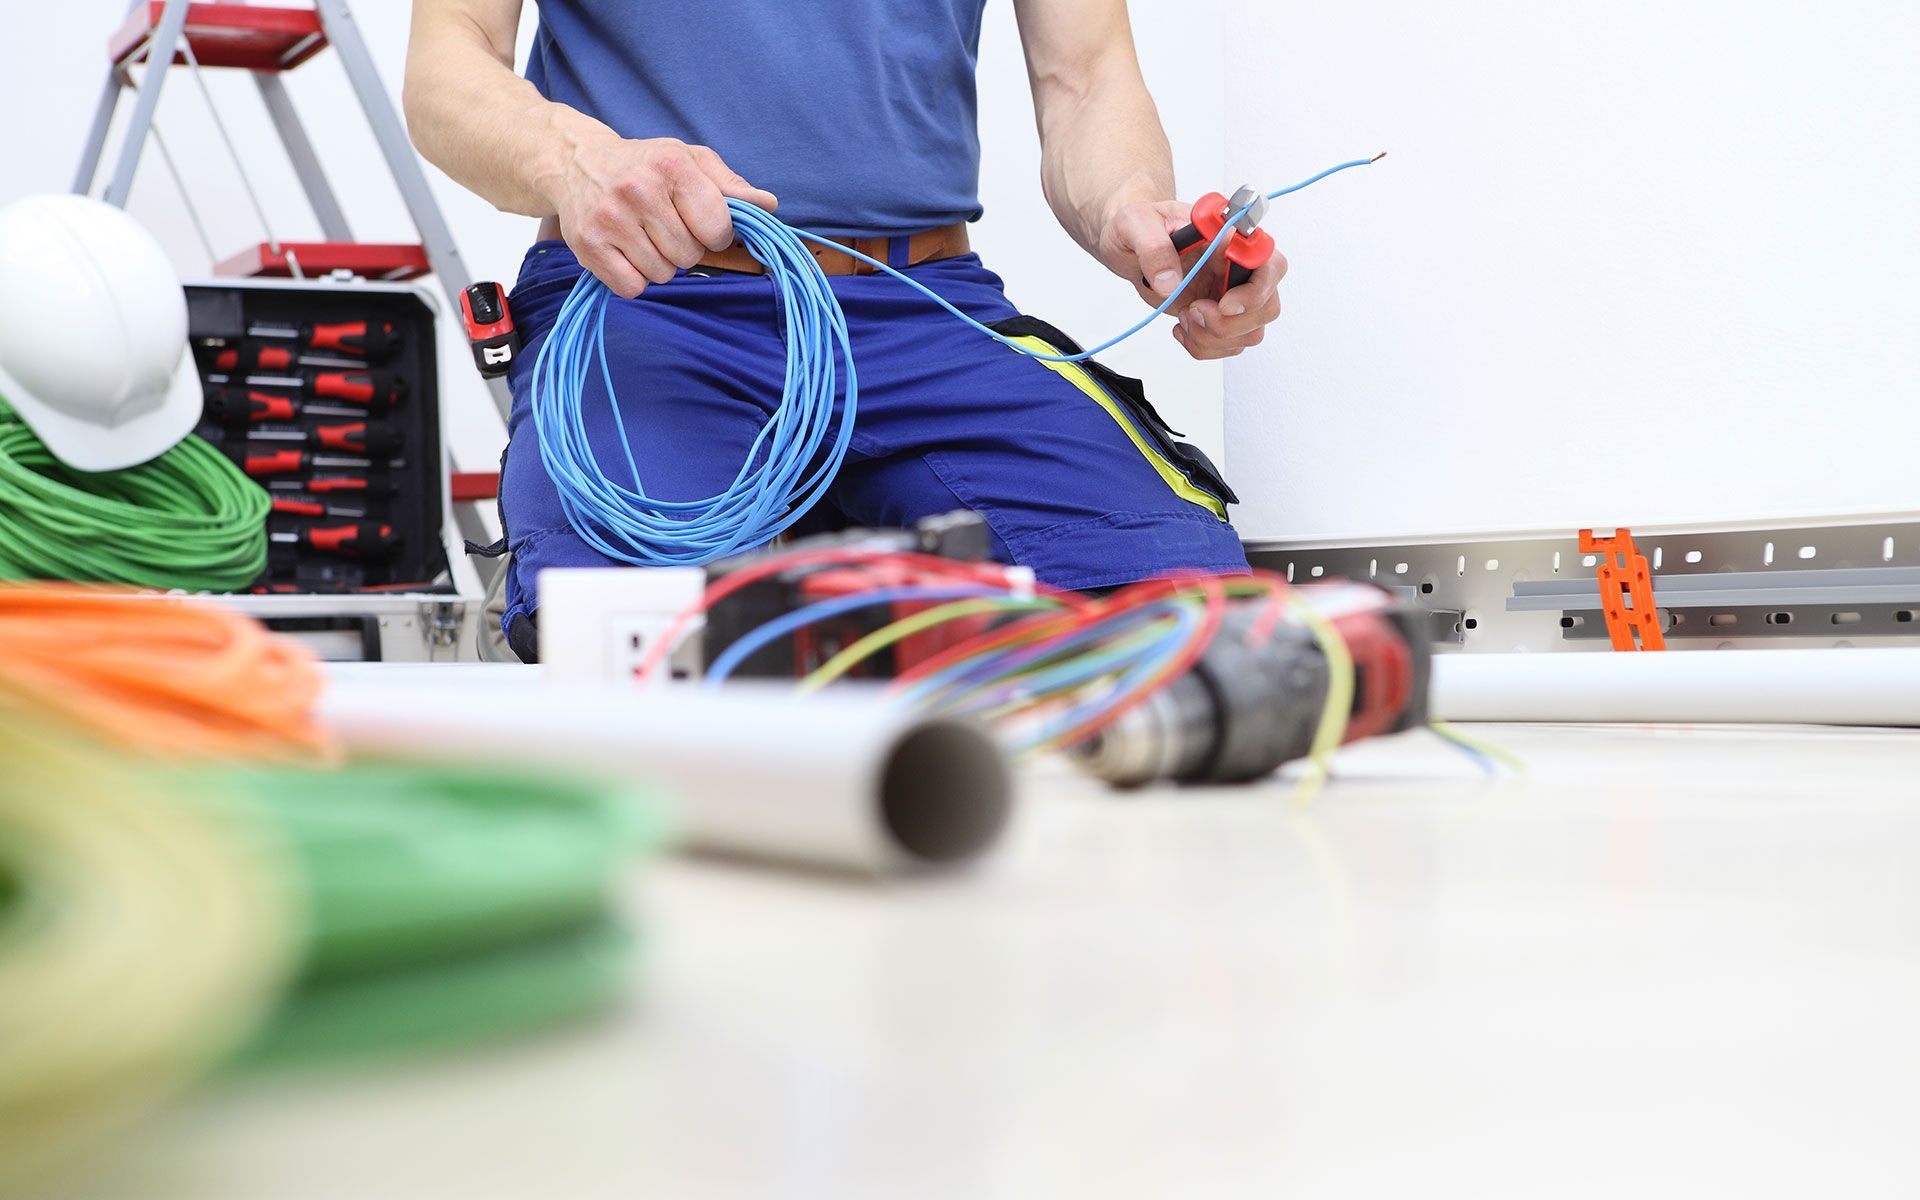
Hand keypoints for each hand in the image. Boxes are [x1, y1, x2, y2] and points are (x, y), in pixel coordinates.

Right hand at [549, 135, 777, 297]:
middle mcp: (638, 189)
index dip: (714, 234)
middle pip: (688, 255)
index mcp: (671, 164)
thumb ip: (731, 186)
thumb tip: (768, 205)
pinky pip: (632, 287)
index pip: (716, 229)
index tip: (699, 223)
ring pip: (662, 274)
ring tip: (641, 235)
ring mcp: (610, 218)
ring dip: (658, 263)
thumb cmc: (645, 164)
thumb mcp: (690, 161)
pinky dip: (634, 278)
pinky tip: (625, 251)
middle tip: (662, 226)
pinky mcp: (588, 244)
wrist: (576, 162)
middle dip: (682, 248)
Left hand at [1100, 199, 1287, 360]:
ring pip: (1249, 332)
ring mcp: (1232, 293)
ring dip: (1212, 337)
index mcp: (1229, 238)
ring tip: (1184, 316)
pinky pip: (1228, 345)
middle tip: (1193, 310)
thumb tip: (1170, 282)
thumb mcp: (1136, 223)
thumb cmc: (1139, 223)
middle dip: (1228, 323)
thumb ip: (1154, 249)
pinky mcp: (1219, 315)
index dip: (1256, 291)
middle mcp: (1238, 267)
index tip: (1223, 304)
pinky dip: (1203, 346)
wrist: (1127, 243)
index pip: (1271, 264)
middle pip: (1267, 307)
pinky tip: (1182, 327)